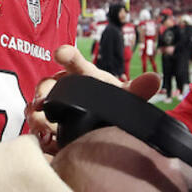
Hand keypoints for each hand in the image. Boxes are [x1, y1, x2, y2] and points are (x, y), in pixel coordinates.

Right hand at [26, 45, 160, 153]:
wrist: (105, 128)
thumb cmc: (114, 103)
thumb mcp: (126, 97)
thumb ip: (138, 89)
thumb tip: (155, 78)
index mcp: (83, 76)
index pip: (74, 62)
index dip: (68, 55)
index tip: (61, 53)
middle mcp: (64, 89)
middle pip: (48, 85)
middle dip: (43, 91)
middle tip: (41, 100)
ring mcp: (53, 108)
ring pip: (38, 106)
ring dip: (36, 113)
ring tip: (39, 122)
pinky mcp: (49, 128)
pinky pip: (38, 128)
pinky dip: (37, 132)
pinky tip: (42, 139)